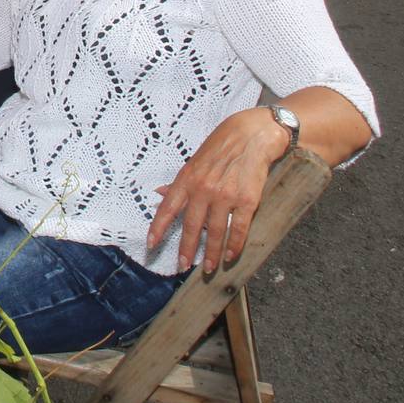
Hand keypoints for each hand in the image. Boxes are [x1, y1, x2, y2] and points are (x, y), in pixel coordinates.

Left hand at [147, 108, 290, 273]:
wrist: (252, 135)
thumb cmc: (222, 145)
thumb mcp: (195, 160)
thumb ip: (180, 182)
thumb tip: (160, 193)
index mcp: (188, 178)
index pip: (168, 208)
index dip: (158, 228)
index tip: (151, 245)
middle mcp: (204, 189)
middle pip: (191, 226)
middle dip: (186, 249)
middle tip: (182, 267)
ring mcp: (226, 196)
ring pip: (215, 232)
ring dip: (211, 253)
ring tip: (208, 267)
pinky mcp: (247, 200)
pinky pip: (239, 229)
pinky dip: (235, 246)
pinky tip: (230, 256)